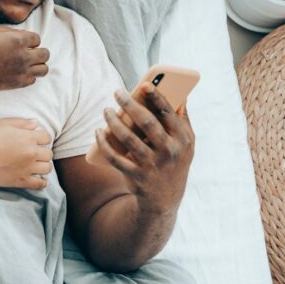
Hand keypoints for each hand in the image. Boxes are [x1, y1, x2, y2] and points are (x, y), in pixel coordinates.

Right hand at [0, 25, 48, 91]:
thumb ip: (9, 31)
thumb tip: (22, 35)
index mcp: (16, 40)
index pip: (37, 38)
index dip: (29, 38)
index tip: (19, 40)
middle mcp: (22, 57)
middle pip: (45, 54)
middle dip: (37, 51)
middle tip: (24, 51)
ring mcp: (19, 73)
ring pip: (43, 70)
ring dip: (37, 64)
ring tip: (24, 62)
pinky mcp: (13, 85)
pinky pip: (32, 81)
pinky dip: (29, 76)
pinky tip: (17, 71)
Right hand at [0, 118, 52, 188]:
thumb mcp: (2, 124)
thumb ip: (22, 123)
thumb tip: (36, 124)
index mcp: (27, 138)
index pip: (46, 137)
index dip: (41, 137)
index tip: (34, 139)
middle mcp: (31, 153)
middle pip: (48, 153)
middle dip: (42, 151)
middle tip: (33, 151)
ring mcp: (28, 168)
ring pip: (47, 168)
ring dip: (43, 165)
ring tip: (35, 164)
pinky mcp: (22, 181)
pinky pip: (40, 184)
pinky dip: (42, 182)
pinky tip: (39, 178)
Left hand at [95, 84, 194, 214]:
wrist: (164, 198)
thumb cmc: (174, 161)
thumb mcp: (186, 144)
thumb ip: (183, 120)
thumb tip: (181, 94)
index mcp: (183, 140)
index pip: (168, 113)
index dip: (156, 97)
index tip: (143, 84)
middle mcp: (169, 152)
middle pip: (146, 123)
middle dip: (130, 104)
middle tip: (117, 92)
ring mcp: (152, 164)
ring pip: (128, 138)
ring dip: (113, 121)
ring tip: (106, 110)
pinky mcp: (135, 175)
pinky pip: (114, 156)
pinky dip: (104, 143)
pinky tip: (98, 131)